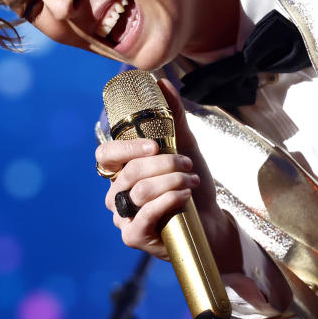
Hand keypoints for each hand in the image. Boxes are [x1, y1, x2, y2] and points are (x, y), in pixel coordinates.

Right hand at [95, 79, 237, 265]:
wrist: (211, 223)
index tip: (154, 145)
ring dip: (172, 181)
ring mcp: (123, 217)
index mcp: (122, 172)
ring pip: (139, 191)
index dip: (125, 148)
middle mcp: (117, 194)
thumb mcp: (186, 147)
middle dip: (164, 164)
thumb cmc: (192, 186)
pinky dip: (169, 200)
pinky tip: (185, 196)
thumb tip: (162, 81)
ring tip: (191, 181)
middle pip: (129, 172)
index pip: (105, 155)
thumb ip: (173, 116)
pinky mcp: (133, 237)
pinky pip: (145, 214)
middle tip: (186, 165)